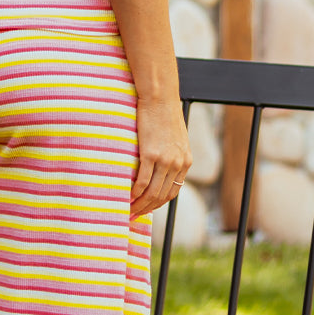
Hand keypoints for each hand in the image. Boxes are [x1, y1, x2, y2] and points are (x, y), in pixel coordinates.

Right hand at [131, 97, 191, 216]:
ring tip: (129, 210)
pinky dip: (135, 192)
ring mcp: (165, 160)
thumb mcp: (176, 138)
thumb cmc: (165, 115)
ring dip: (140, 205)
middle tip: (134, 215)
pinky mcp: (150, 154)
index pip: (173, 191)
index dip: (159, 204)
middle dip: (148, 209)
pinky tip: (128, 197)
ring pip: (152, 192)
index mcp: (185, 161)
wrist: (160, 98)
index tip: (147, 208)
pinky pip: (142, 181)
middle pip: (162, 196)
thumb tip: (161, 166)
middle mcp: (177, 163)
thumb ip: (172, 154)